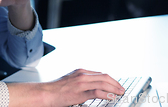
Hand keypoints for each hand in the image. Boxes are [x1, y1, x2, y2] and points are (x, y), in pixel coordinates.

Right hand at [7, 68, 124, 106]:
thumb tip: (91, 87)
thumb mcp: (70, 81)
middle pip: (104, 76)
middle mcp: (82, 74)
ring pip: (103, 82)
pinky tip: (112, 97)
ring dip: (114, 87)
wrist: (45, 93)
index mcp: (80, 72)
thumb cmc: (56, 90)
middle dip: (115, 82)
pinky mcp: (80, 91)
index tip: (116, 84)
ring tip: (120, 92)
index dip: (110, 79)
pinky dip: (107, 93)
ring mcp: (82, 82)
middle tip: (122, 88)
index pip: (100, 73)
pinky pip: (97, 91)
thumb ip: (81, 82)